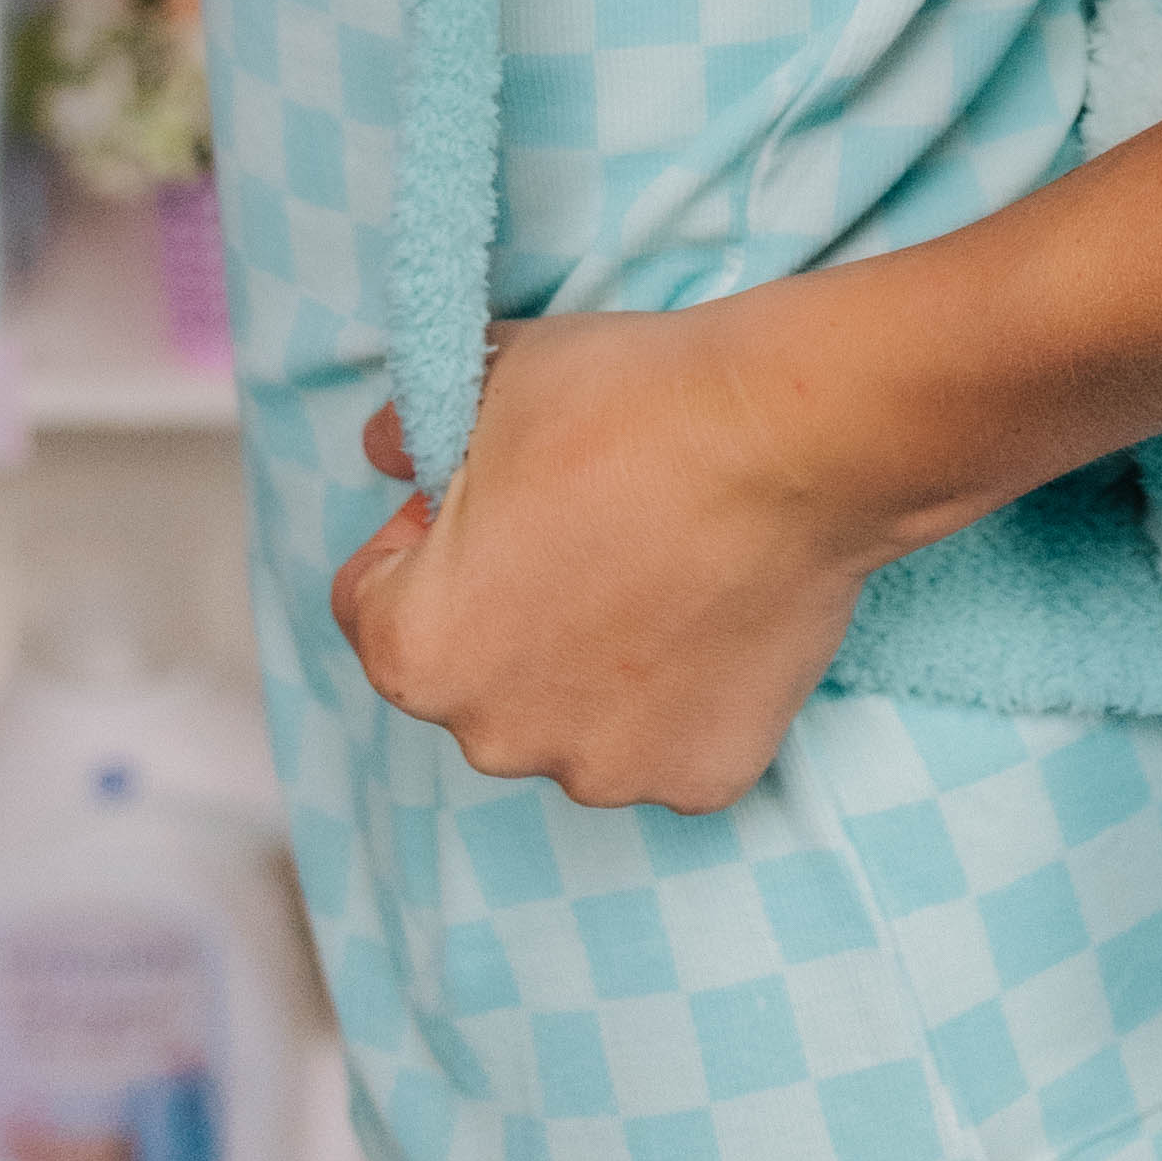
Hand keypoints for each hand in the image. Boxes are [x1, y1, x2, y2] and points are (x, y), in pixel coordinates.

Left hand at [327, 293, 901, 816]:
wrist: (787, 436)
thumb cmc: (626, 405)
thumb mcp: (489, 383)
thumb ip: (412, 430)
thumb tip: (386, 447)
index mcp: (417, 652)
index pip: (373, 598)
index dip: (420, 531)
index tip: (487, 489)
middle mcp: (495, 738)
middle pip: (474, 669)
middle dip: (508, 606)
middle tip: (583, 523)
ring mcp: (605, 770)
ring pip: (571, 714)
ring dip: (593, 662)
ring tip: (659, 565)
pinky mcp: (701, 778)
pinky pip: (667, 737)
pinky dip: (684, 691)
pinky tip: (715, 609)